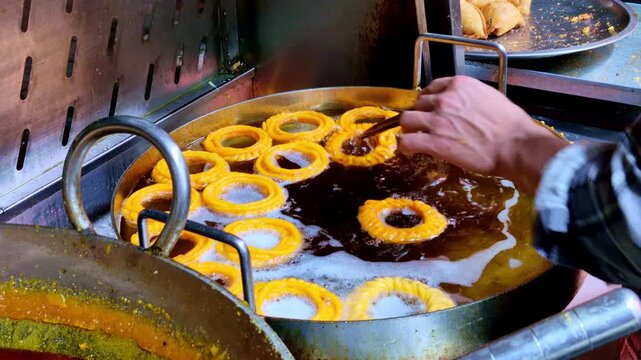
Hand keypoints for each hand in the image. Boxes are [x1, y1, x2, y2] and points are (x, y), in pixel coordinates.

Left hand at [398, 76, 567, 193]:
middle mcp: (445, 99)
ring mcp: (437, 120)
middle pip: (417, 103)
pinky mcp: (434, 141)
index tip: (430, 109)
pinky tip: (411, 151)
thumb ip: (468, 98)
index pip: (432, 87)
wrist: (515, 145)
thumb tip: (461, 107)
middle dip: (420, 114)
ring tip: (415, 137)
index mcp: (459, 85)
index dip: (428, 100)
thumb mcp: (489, 98)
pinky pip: (407, 141)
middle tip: (425, 126)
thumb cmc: (511, 125)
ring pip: (406, 120)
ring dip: (409, 129)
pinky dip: (405, 147)